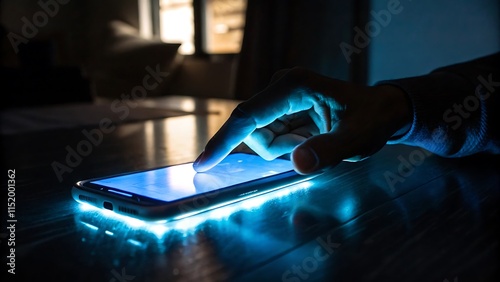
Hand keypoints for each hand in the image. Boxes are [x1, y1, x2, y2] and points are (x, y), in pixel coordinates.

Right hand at [193, 67, 411, 173]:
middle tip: (313, 146)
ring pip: (260, 136)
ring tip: (316, 140)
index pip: (247, 116)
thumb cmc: (371, 120)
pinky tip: (310, 138)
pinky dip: (287, 146)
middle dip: (277, 149)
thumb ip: (329, 150)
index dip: (223, 141)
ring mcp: (279, 98)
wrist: (381, 112)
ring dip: (284, 149)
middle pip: (253, 130)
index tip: (202, 163)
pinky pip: (270, 136)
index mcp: (294, 86)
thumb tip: (298, 163)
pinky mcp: (281, 108)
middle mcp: (281, 87)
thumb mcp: (357, 139)